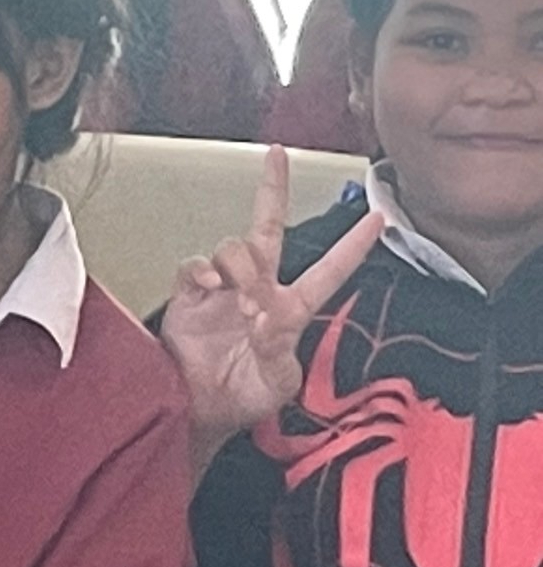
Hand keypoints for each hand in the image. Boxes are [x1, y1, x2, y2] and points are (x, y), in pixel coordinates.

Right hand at [161, 147, 382, 438]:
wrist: (198, 411)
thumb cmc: (241, 398)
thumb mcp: (277, 383)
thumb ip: (279, 349)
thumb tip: (266, 314)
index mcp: (290, 310)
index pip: (328, 271)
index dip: (353, 246)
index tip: (377, 218)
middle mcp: (257, 289)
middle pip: (267, 228)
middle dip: (272, 189)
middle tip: (276, 156)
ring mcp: (222, 288)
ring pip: (234, 247)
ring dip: (241, 267)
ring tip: (241, 299)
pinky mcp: (190, 294)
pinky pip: (195, 265)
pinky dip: (203, 270)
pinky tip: (211, 286)